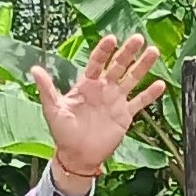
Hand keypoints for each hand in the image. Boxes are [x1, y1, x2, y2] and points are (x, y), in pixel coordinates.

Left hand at [35, 34, 168, 186]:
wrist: (77, 156)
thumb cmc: (63, 133)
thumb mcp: (53, 109)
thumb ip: (47, 89)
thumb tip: (34, 69)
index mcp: (86, 85)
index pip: (97, 62)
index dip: (104, 50)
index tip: (112, 39)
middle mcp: (103, 89)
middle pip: (118, 66)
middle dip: (128, 52)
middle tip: (138, 38)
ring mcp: (116, 101)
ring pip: (132, 79)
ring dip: (142, 66)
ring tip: (153, 52)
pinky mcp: (125, 115)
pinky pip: (139, 102)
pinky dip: (149, 94)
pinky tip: (160, 84)